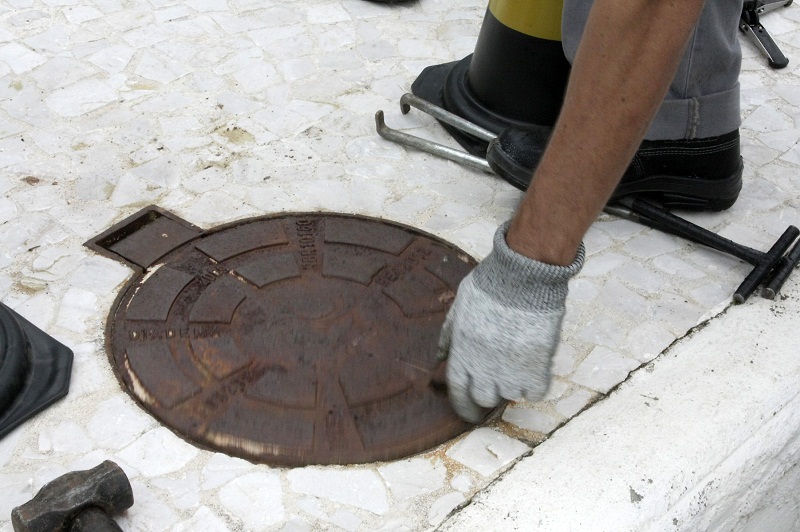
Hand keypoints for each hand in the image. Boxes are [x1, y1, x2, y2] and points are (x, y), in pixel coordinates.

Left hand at [437, 223, 584, 422]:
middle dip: (489, 394)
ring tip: (518, 367)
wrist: (523, 278)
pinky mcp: (536, 368)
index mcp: (462, 354)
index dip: (463, 406)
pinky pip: (535, 391)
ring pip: (510, 396)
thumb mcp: (459, 307)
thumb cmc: (490, 286)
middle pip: (483, 399)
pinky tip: (535, 371)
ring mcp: (510, 371)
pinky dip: (535, 385)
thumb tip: (439, 355)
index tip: (469, 412)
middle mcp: (483, 368)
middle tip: (498, 385)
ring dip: (513, 386)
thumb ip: (449, 334)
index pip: (458, 393)